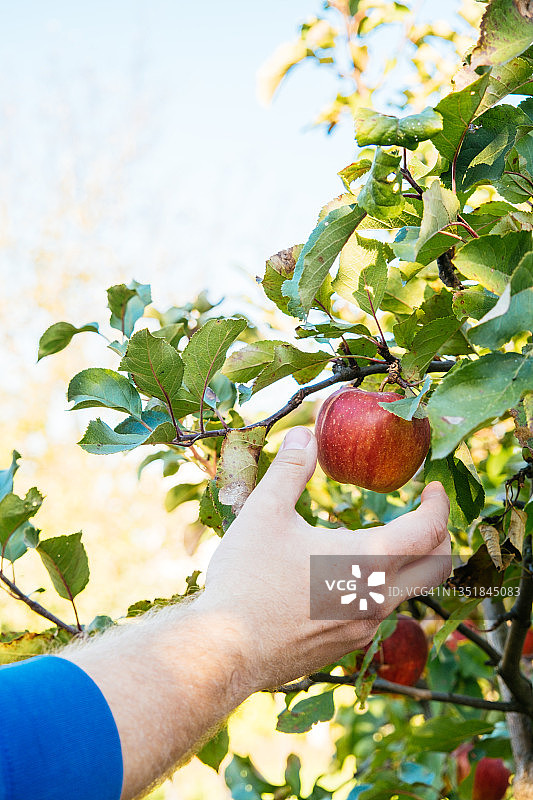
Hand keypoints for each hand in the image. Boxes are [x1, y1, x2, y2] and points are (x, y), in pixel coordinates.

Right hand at [196, 426, 450, 692]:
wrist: (227, 650)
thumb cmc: (248, 579)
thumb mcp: (265, 513)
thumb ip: (290, 471)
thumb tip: (303, 436)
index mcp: (368, 559)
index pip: (429, 530)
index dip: (438, 505)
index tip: (433, 489)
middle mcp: (378, 597)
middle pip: (435, 566)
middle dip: (437, 535)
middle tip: (423, 515)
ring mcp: (364, 627)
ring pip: (405, 592)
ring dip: (402, 563)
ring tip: (366, 543)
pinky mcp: (346, 645)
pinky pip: (377, 613)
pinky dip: (375, 589)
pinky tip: (338, 580)